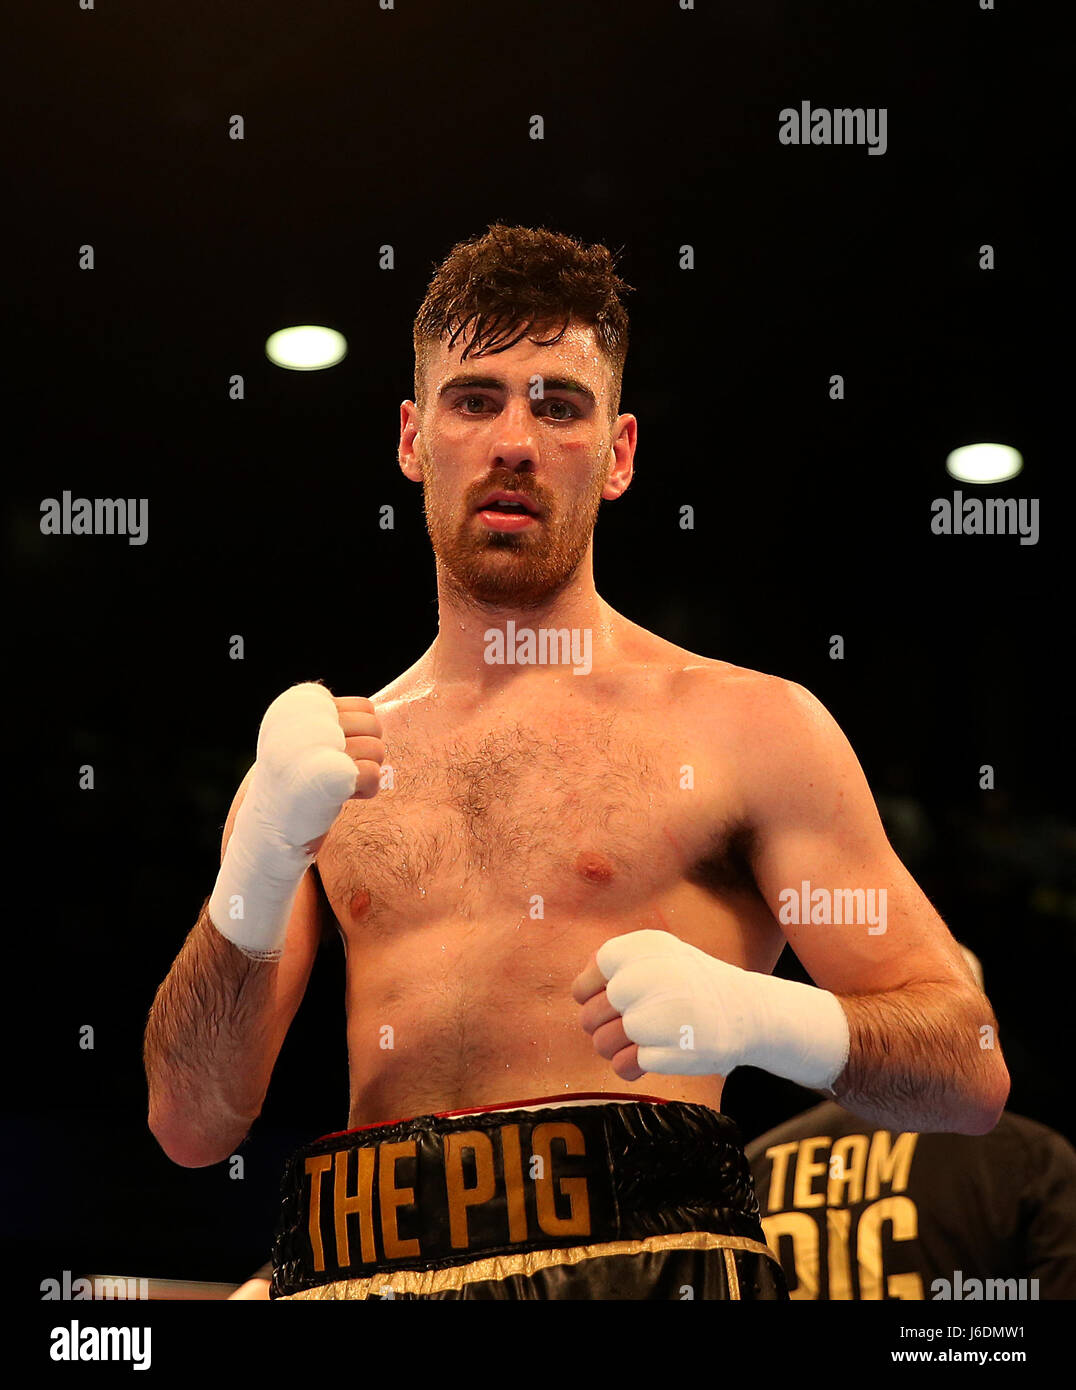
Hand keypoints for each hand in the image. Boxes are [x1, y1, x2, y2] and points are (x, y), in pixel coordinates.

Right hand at [252, 684, 385, 852]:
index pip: (365, 708)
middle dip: (368, 750)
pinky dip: (367, 789)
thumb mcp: (310, 735)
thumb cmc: (298, 776)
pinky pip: (374, 774)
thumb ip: (335, 717)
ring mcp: (315, 747)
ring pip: (376, 749)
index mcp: (301, 704)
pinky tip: (346, 795)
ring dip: (367, 771)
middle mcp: (304, 720)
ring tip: (341, 781)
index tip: (337, 751)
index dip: (361, 733)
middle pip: (374, 726)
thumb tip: (372, 713)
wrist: (272, 819)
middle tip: (342, 768)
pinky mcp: (329, 776)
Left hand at [573, 929, 742, 1080]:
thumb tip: (580, 989)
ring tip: (640, 1038)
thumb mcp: (659, 953)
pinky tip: (654, 1052)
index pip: (588, 979)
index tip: (609, 1000)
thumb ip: (618, 963)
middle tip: (627, 1023)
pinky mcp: (670, 1052)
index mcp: (642, 948)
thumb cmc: (691, 983)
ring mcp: (659, 1016)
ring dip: (615, 1048)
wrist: (745, 1010)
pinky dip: (634, 1065)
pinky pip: (623, 1067)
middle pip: (590, 1017)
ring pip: (602, 1045)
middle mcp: (648, 977)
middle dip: (602, 1026)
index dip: (590, 994)